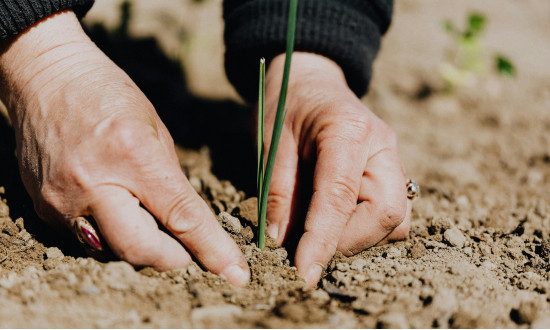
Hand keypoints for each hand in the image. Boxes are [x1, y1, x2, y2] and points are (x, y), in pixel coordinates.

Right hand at [0, 11, 248, 284]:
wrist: (46, 78)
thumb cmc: (108, 94)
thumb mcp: (155, 129)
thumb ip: (170, 180)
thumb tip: (185, 223)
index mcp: (133, 155)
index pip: (181, 217)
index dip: (212, 249)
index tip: (234, 273)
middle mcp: (94, 184)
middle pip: (141, 250)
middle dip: (173, 259)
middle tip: (186, 250)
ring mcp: (63, 199)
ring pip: (112, 251)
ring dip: (141, 247)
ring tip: (148, 220)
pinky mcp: (44, 207)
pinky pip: (86, 239)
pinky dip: (110, 234)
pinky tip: (115, 208)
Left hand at [264, 52, 410, 285]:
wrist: (311, 80)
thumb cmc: (286, 105)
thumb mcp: (271, 142)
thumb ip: (278, 191)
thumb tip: (281, 242)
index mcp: (348, 130)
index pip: (340, 196)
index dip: (322, 240)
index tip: (304, 273)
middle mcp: (382, 146)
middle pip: (387, 213)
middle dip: (348, 242)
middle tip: (309, 247)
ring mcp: (393, 159)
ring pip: (396, 219)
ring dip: (359, 238)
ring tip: (320, 231)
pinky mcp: (391, 173)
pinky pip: (391, 214)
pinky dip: (365, 228)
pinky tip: (335, 219)